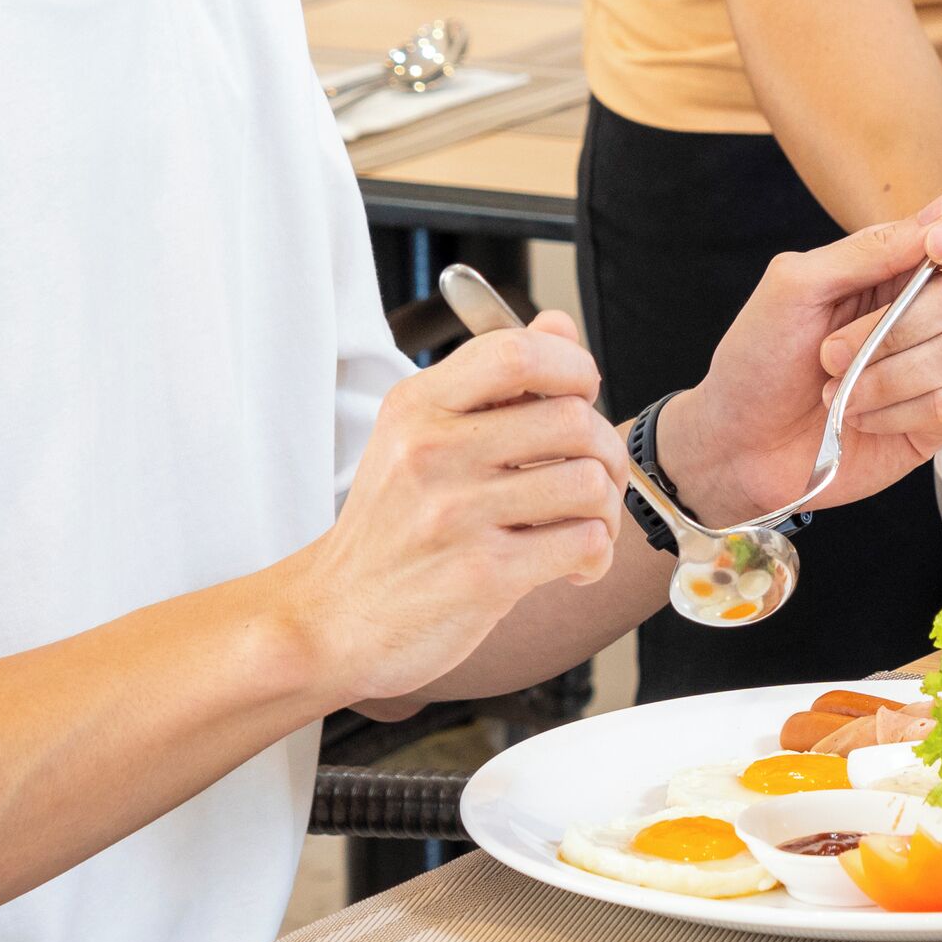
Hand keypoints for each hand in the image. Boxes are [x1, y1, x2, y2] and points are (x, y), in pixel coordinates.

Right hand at [293, 315, 629, 706]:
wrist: (335, 616)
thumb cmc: (392, 526)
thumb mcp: (421, 436)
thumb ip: (494, 381)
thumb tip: (559, 325)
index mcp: (419, 406)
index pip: (518, 352)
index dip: (574, 367)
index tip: (582, 395)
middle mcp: (433, 452)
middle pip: (574, 420)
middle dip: (606, 452)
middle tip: (594, 480)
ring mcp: (455, 513)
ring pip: (589, 483)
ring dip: (605, 512)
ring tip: (582, 528)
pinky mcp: (482, 574)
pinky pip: (583, 543)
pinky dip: (595, 556)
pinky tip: (570, 566)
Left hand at [655, 193, 941, 526]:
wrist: (739, 443)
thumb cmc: (758, 359)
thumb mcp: (796, 286)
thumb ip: (868, 249)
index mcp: (895, 270)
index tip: (938, 248)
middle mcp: (923, 316)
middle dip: (890, 328)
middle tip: (829, 352)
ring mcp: (931, 372)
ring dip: (882, 377)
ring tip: (835, 390)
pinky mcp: (933, 424)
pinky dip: (891, 413)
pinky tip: (858, 419)